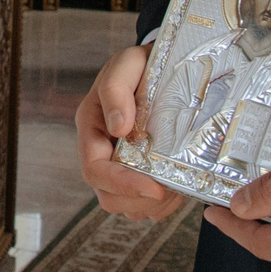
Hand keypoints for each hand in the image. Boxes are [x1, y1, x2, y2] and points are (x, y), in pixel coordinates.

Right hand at [76, 43, 182, 220]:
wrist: (161, 64)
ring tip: (178, 185)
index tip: (154, 188)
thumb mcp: (127, 64)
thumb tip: (118, 127)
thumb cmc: (141, 64)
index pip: (94, 169)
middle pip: (108, 197)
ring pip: (128, 206)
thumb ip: (116, 90)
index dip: (122, 185)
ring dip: (154, 205)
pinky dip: (164, 204)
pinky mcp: (138, 174)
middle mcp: (101, 151)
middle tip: (171, 188)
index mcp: (91, 127)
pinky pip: (147, 206)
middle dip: (140, 200)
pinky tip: (179, 185)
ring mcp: (118, 165)